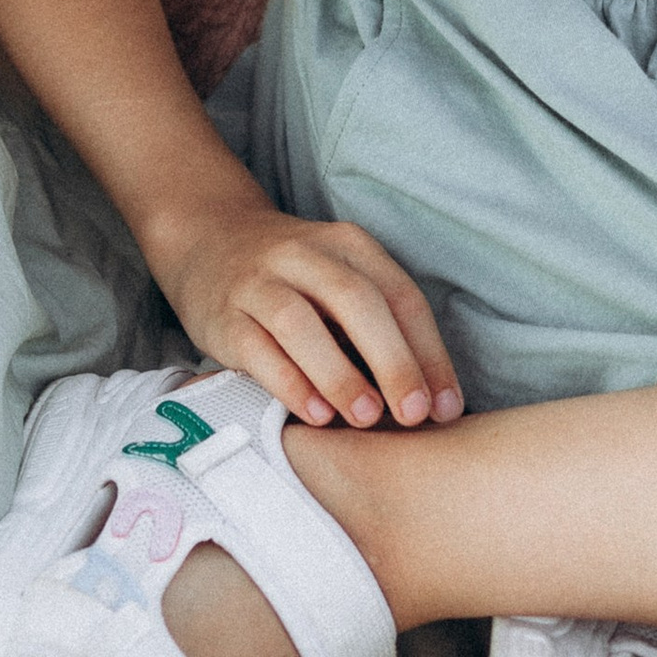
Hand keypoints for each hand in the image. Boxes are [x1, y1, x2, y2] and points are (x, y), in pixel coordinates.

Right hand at [153, 199, 463, 428]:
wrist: (209, 238)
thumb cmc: (295, 279)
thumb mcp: (340, 279)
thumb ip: (379, 326)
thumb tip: (431, 401)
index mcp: (348, 245)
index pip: (400, 296)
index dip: (429, 353)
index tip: (447, 407)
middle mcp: (303, 255)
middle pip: (355, 302)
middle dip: (392, 361)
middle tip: (414, 416)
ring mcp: (258, 282)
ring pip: (300, 323)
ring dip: (339, 374)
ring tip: (367, 418)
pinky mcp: (223, 315)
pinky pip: (256, 349)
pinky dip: (289, 383)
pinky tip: (316, 414)